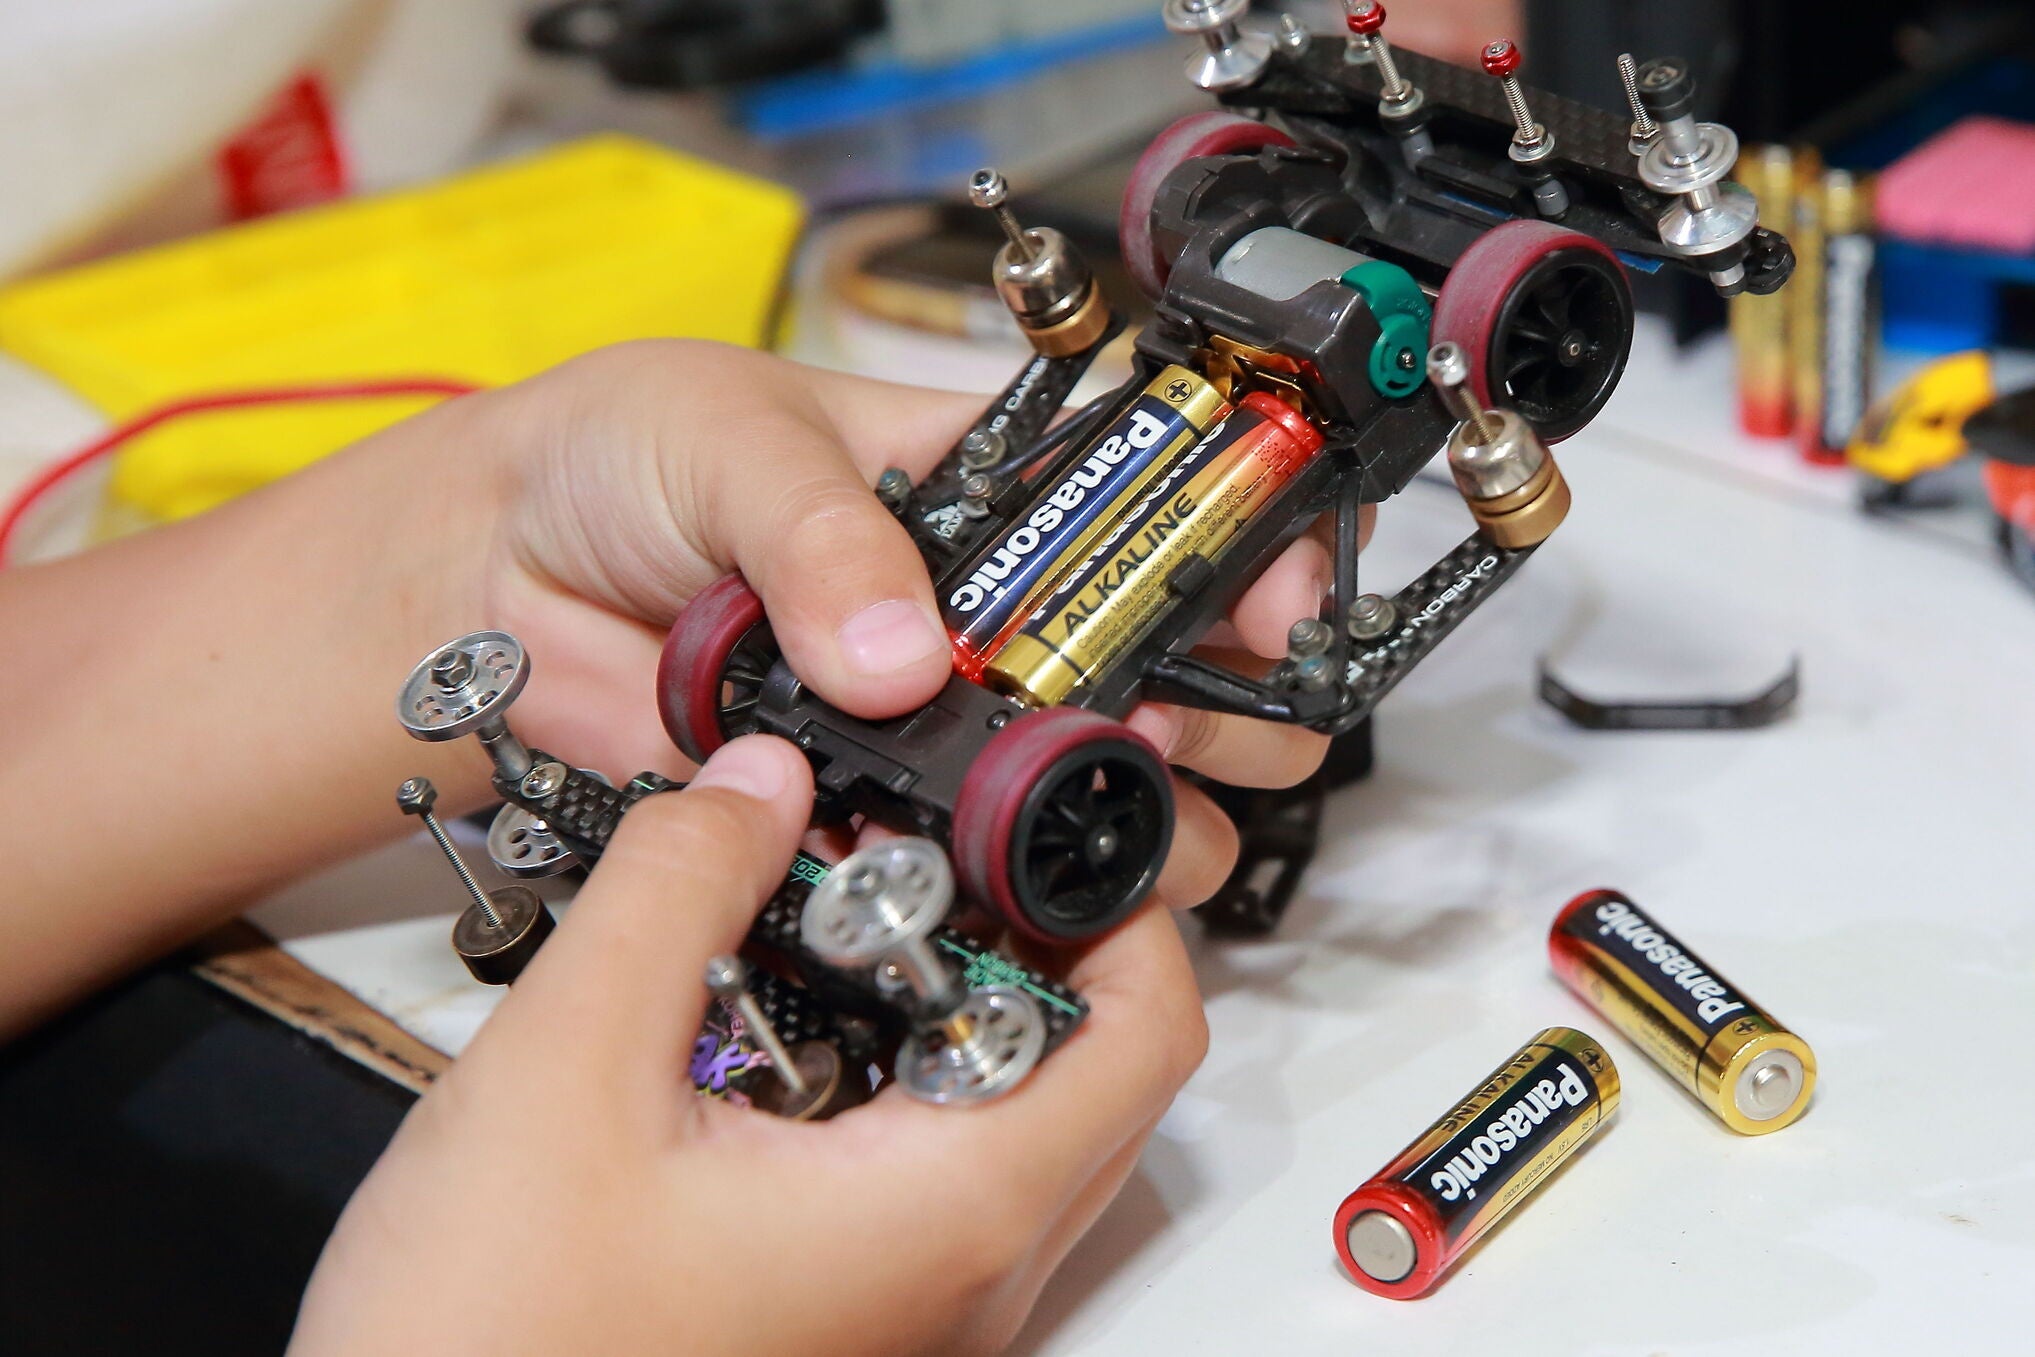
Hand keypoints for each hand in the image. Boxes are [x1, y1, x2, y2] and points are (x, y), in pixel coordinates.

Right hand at [291, 736, 1209, 1356]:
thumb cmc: (486, 1350)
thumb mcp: (565, 1067)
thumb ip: (676, 890)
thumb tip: (754, 786)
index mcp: (945, 1213)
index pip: (1147, 1036)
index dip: (1122, 907)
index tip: (1037, 826)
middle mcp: (962, 1279)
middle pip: (1093, 1077)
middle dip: (1019, 943)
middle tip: (914, 860)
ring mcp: (915, 1312)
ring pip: (1007, 1128)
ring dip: (941, 1010)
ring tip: (821, 930)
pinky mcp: (853, 1317)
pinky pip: (928, 1181)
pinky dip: (884, 1083)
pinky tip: (763, 1037)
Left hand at [463, 340, 1357, 906]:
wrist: (488, 579)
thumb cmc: (614, 461)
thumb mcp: (729, 443)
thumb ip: (823, 538)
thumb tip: (904, 652)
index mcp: (984, 493)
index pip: (1156, 521)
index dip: (1239, 562)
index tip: (1274, 612)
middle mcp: (983, 621)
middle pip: (1163, 678)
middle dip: (1205, 710)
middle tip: (1165, 723)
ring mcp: (932, 730)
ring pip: (1095, 796)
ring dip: (1123, 814)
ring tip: (1084, 801)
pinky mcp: (868, 818)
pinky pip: (969, 873)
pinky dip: (999, 890)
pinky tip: (993, 876)